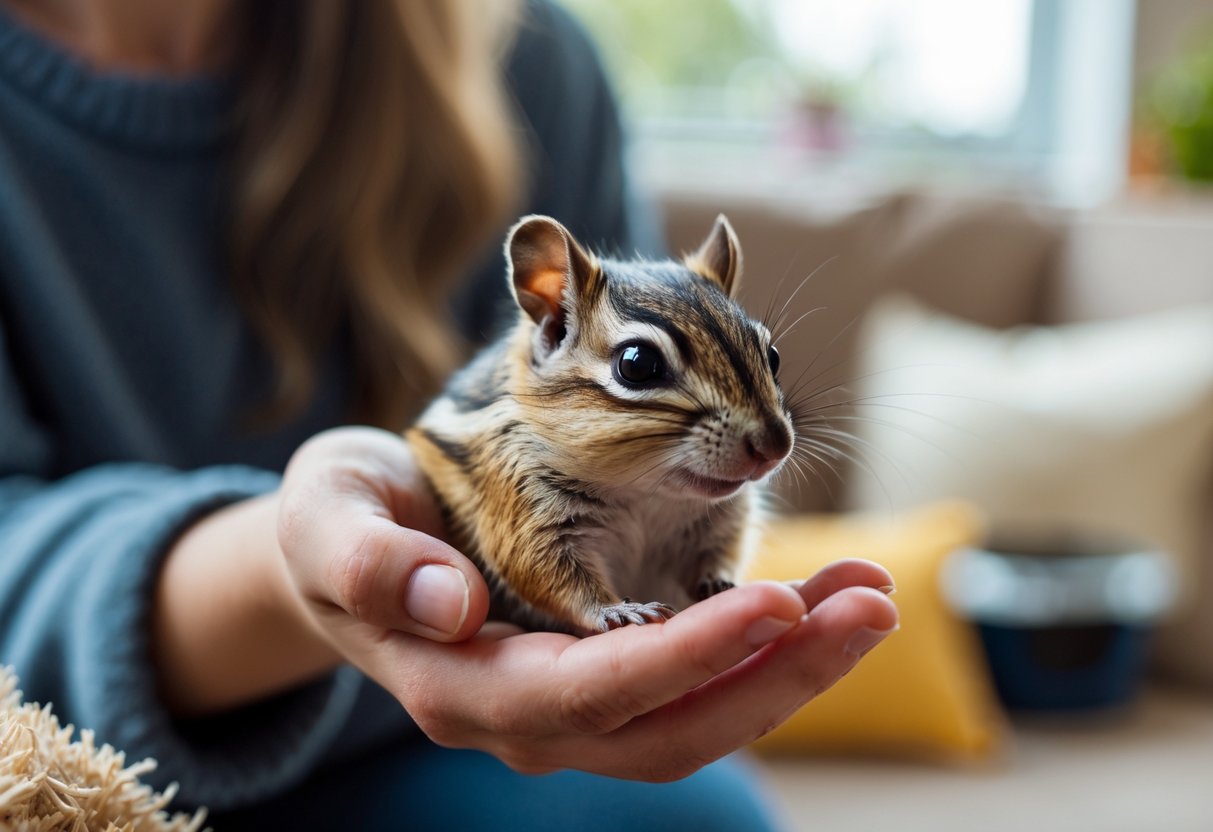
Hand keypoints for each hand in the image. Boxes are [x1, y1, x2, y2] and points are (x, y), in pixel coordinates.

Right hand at [278, 429, 896, 779]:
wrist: (355, 543)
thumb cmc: (341, 524)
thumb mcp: (325, 520)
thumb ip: (364, 560)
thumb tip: (446, 606)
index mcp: (464, 684)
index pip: (591, 691)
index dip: (685, 658)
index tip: (775, 607)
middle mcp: (532, 713)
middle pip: (674, 726)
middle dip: (780, 675)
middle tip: (872, 604)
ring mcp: (576, 700)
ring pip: (702, 712)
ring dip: (795, 663)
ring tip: (872, 593)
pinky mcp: (607, 669)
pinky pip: (699, 674)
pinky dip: (769, 640)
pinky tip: (823, 591)